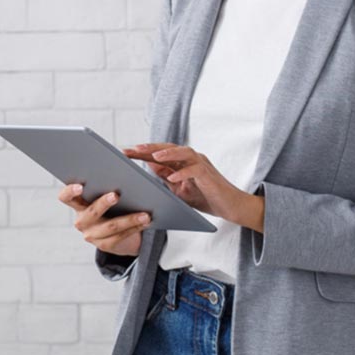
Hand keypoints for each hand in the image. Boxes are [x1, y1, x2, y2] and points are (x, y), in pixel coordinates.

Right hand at [58, 183, 149, 256]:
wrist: (117, 234)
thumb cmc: (112, 206)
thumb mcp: (104, 196)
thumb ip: (105, 185)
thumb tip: (121, 171)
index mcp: (77, 205)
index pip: (66, 197)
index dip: (70, 192)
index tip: (80, 186)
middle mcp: (81, 221)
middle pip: (91, 212)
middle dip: (104, 203)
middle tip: (116, 195)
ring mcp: (92, 235)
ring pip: (111, 226)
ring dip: (129, 219)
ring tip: (144, 214)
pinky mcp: (105, 245)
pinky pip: (121, 236)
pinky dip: (135, 227)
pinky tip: (146, 221)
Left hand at [123, 143, 262, 230]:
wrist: (230, 206)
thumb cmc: (206, 198)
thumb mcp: (179, 190)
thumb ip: (166, 178)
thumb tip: (147, 167)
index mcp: (182, 162)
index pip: (159, 154)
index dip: (142, 152)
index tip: (124, 153)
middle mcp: (191, 159)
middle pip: (168, 148)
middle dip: (149, 148)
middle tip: (132, 149)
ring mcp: (201, 164)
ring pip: (183, 152)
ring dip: (168, 153)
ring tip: (153, 156)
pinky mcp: (208, 174)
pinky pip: (195, 169)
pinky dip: (183, 173)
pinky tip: (172, 178)